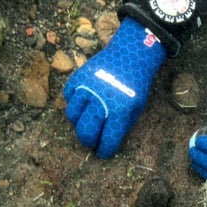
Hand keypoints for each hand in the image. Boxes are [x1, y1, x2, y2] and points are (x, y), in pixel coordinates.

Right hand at [64, 17, 165, 157]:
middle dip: (88, 141)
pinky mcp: (79, 77)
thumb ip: (123, 124)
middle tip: (91, 141)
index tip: (102, 153)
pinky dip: (73, 102)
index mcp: (120, 110)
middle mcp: (101, 100)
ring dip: (78, 122)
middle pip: (85, 131)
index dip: (104, 150)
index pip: (107, 140)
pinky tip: (82, 103)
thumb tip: (107, 140)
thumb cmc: (136, 83)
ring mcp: (87, 87)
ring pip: (72, 115)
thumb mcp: (137, 106)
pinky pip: (68, 96)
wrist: (131, 53)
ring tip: (86, 121)